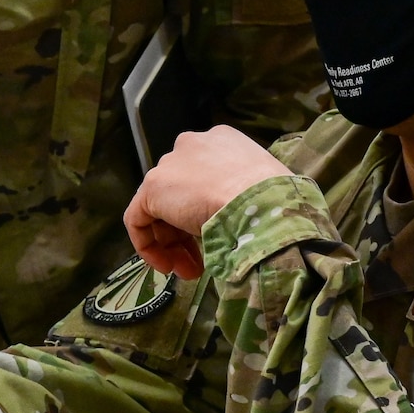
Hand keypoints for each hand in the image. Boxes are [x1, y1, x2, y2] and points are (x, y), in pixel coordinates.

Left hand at [124, 127, 290, 278]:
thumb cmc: (274, 200)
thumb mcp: (262, 189)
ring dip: (174, 244)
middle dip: (188, 233)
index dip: (206, 212)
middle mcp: (191, 145)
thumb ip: (241, 195)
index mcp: (222, 141)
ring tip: (190, 271)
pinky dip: (148, 245)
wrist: (261, 202)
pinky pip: (139, 218)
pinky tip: (166, 266)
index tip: (219, 236)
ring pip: (161, 207)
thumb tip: (236, 218)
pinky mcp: (152, 187)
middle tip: (201, 262)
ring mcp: (170, 165)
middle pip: (180, 192)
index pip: (204, 177)